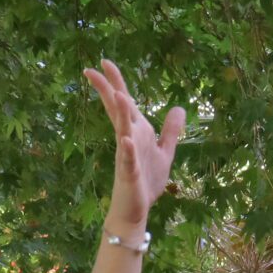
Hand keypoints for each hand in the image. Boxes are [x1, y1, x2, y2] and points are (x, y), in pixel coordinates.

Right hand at [83, 60, 184, 231]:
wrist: (137, 210)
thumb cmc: (147, 182)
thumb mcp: (165, 152)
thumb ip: (171, 131)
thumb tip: (179, 108)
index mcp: (137, 132)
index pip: (125, 103)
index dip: (116, 83)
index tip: (105, 62)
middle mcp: (129, 139)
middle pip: (118, 110)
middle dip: (108, 90)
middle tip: (93, 69)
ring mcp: (126, 155)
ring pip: (122, 130)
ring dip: (120, 114)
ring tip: (117, 95)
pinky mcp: (129, 173)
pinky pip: (127, 160)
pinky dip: (127, 150)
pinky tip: (125, 140)